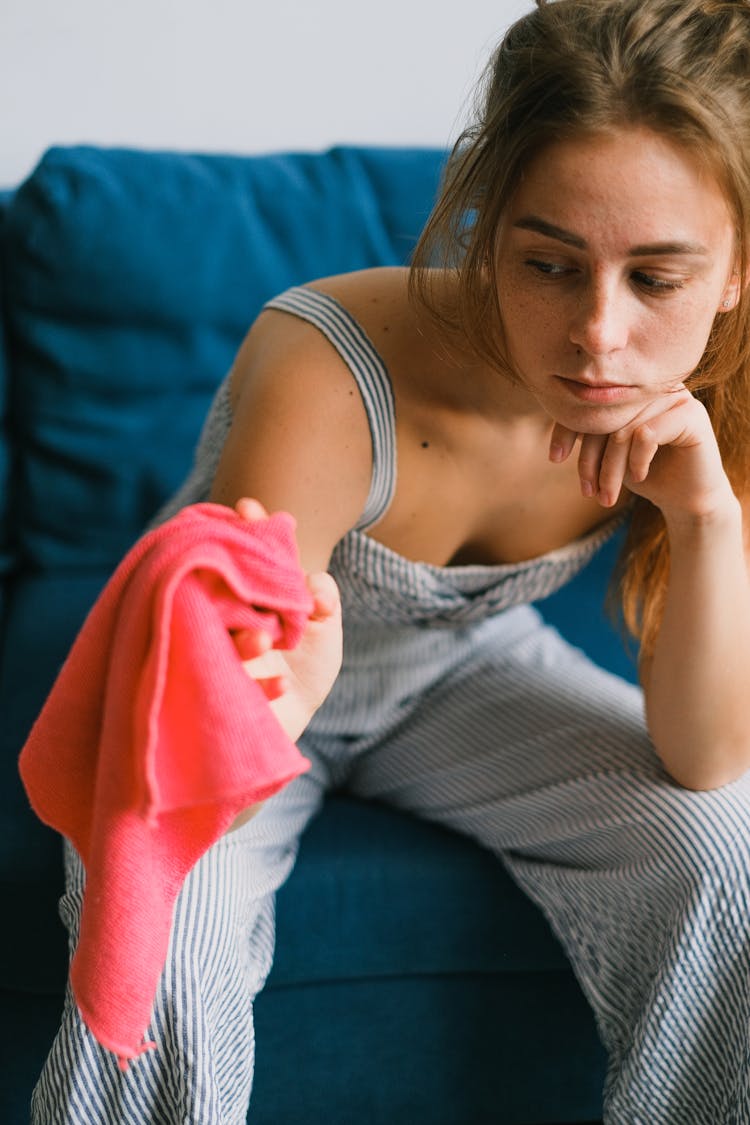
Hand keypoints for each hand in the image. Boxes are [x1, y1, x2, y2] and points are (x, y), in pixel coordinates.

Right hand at [232, 498, 342, 740]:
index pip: (241, 559)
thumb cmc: (301, 675)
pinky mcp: (216, 696)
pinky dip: (260, 685)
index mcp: (244, 600)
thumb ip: (324, 597)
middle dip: (232, 578)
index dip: (244, 531)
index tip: (247, 506)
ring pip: (217, 635)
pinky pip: (229, 684)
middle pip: (217, 588)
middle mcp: (223, 621)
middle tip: (246, 578)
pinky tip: (280, 686)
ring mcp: (214, 657)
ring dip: (244, 637)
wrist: (285, 730)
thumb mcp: (324, 633)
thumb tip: (313, 584)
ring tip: (265, 641)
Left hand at [548, 386, 736, 524]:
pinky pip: (646, 435)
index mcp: (630, 390)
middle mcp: (652, 387)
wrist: (686, 499)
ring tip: (607, 496)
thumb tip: (558, 413)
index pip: (588, 401)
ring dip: (610, 470)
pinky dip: (636, 461)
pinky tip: (639, 476)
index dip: (567, 428)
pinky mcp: (691, 414)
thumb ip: (589, 430)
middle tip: (587, 491)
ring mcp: (674, 397)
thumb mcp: (608, 451)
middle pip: (603, 417)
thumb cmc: (644, 473)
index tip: (555, 458)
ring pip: (622, 431)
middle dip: (589, 460)